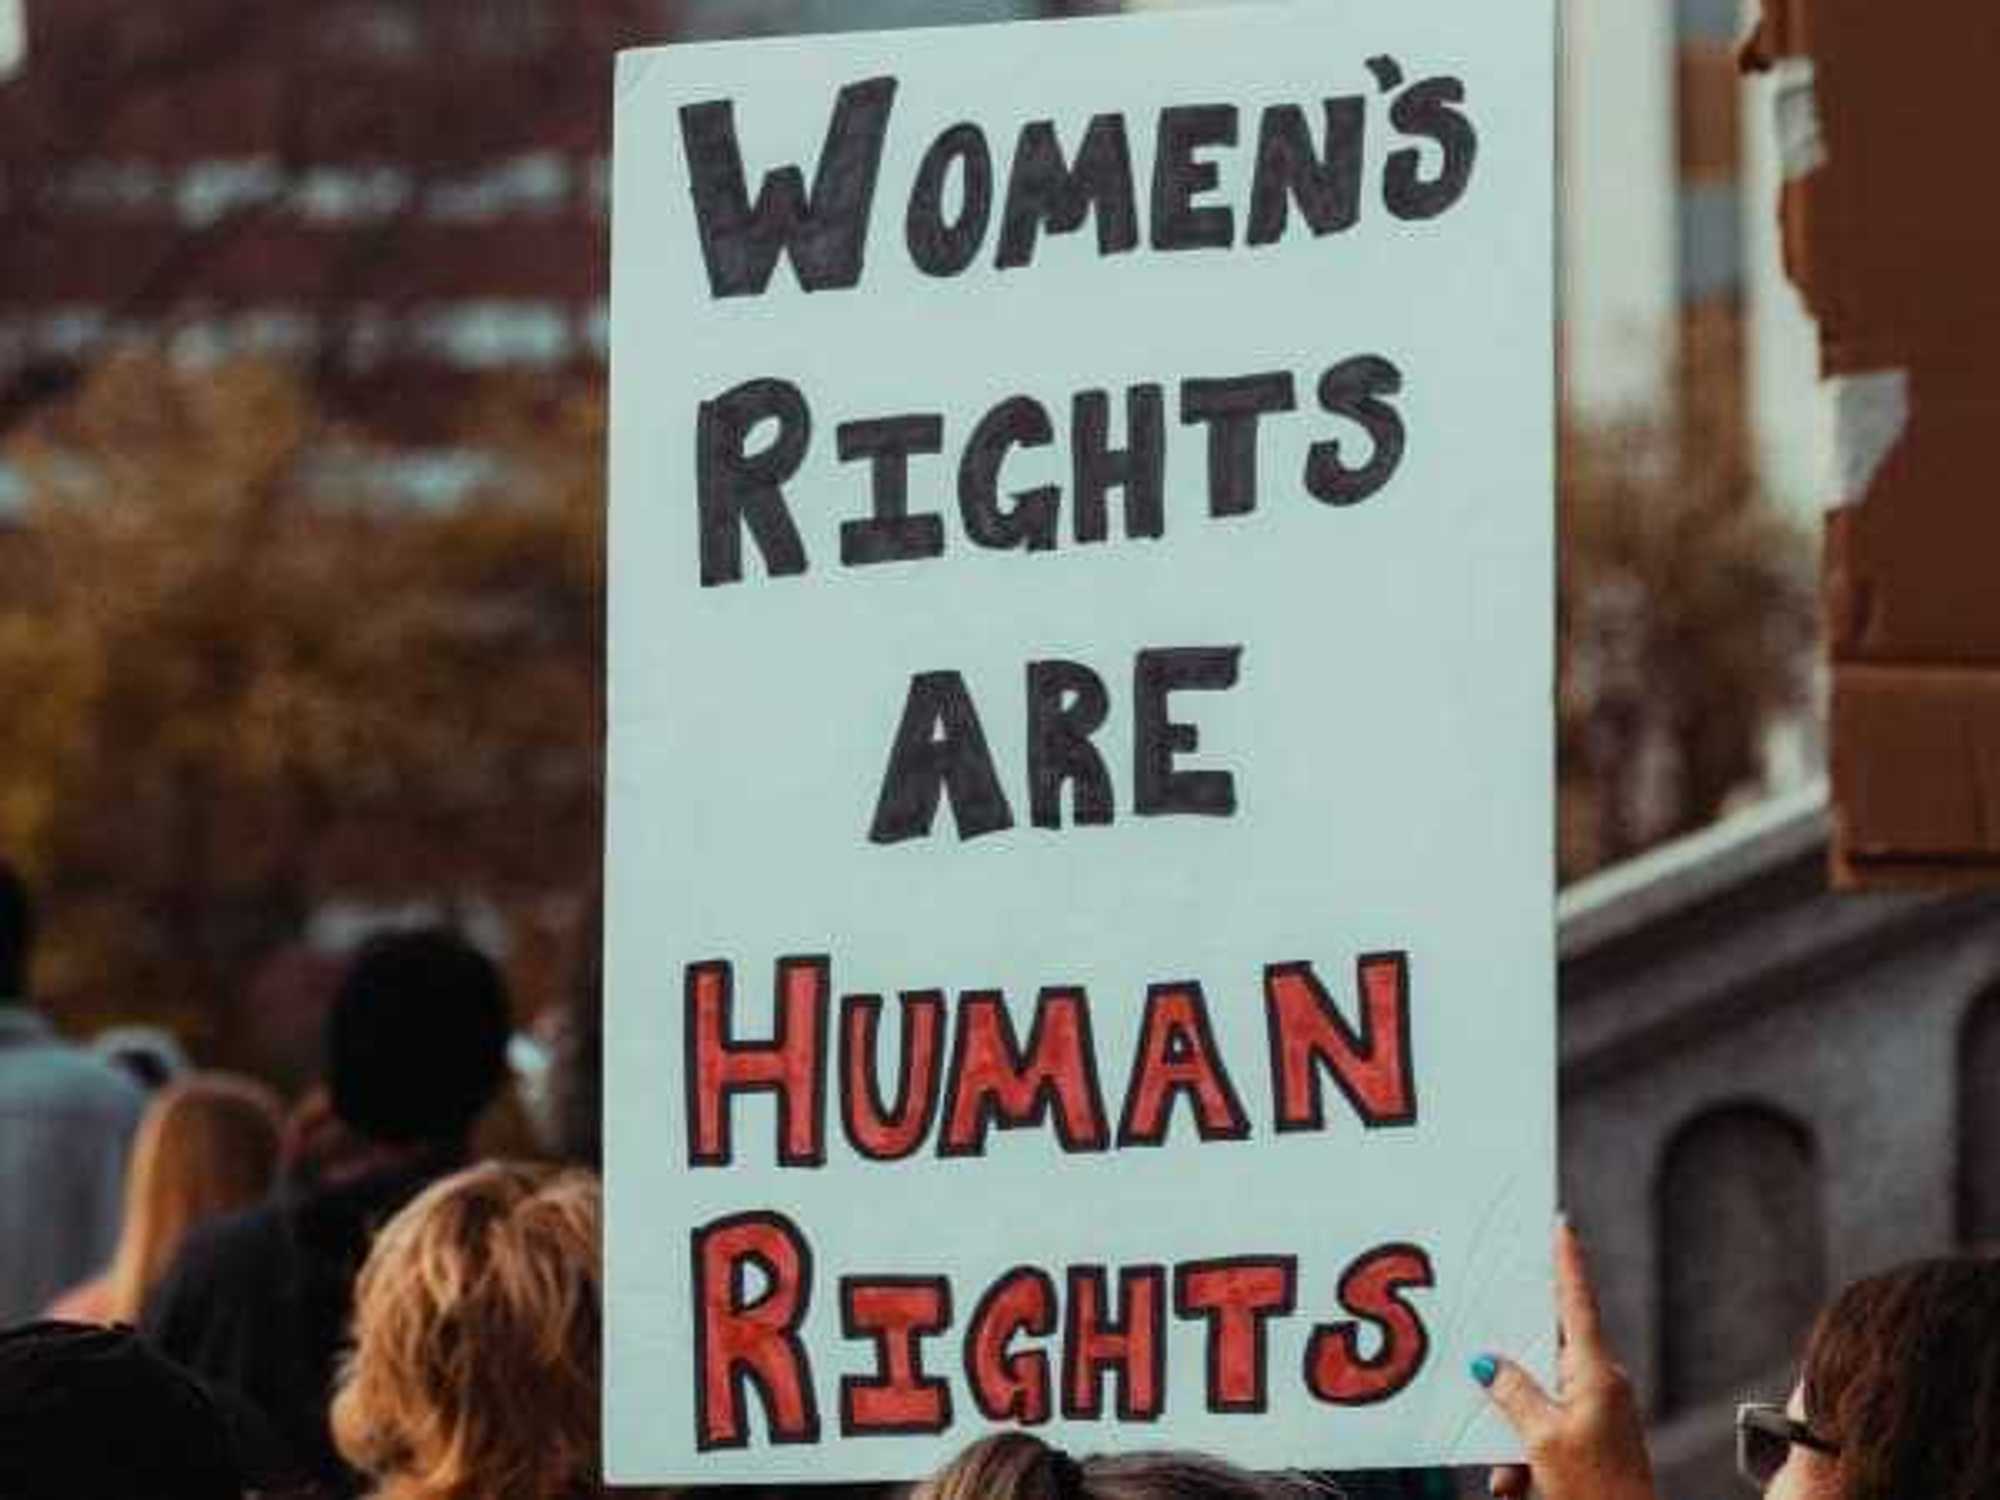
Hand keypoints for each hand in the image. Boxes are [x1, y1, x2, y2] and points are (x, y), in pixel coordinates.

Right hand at [1473, 1219, 1657, 1499]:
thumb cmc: (1594, 1490)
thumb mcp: (1541, 1439)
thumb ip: (1512, 1392)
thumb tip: (1488, 1362)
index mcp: (1596, 1372)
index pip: (1576, 1302)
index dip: (1566, 1262)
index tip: (1561, 1224)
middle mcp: (1600, 1384)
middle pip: (1543, 1354)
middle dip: (1512, 1380)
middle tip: (1491, 1383)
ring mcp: (1598, 1411)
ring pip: (1537, 1400)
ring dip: (1515, 1432)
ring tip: (1516, 1474)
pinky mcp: (1591, 1436)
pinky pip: (1544, 1429)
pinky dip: (1525, 1454)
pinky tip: (1521, 1485)